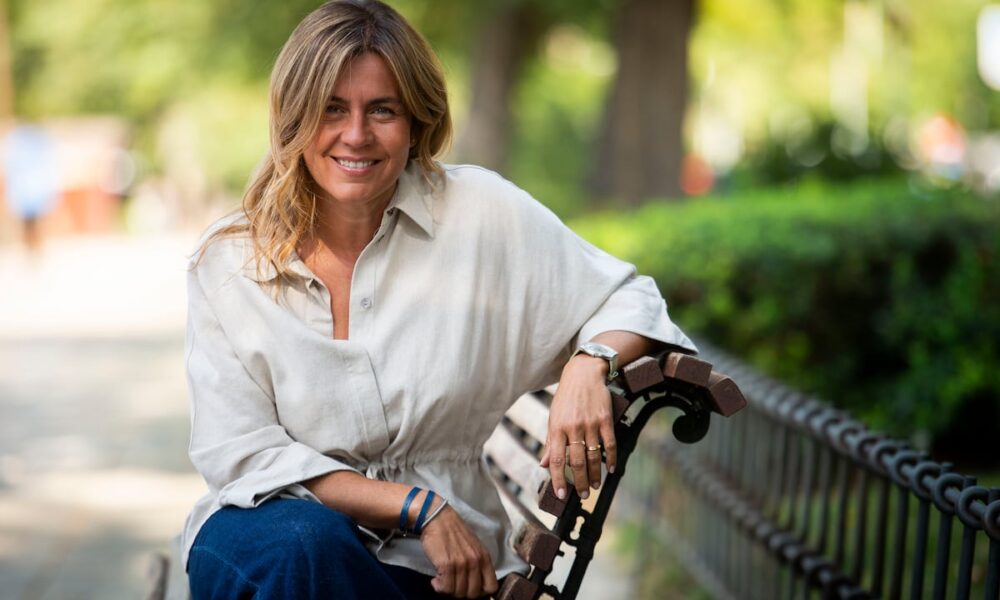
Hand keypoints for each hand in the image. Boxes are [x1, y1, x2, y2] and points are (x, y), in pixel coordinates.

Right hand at [420, 504, 498, 597]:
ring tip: (443, 580)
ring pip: (458, 592)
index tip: (469, 588)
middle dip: (461, 593)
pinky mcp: (446, 564)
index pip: (491, 587)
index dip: (481, 592)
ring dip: (448, 590)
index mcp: (484, 557)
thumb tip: (475, 584)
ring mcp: (461, 563)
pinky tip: (436, 580)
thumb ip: (477, 563)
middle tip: (453, 585)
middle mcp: (475, 561)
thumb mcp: (473, 546)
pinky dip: (439, 587)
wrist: (437, 518)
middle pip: (473, 593)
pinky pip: (445, 588)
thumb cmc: (453, 532)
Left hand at [541, 354, 617, 499]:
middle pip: (577, 462)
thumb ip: (550, 442)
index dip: (558, 479)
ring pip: (594, 456)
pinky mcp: (606, 419)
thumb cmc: (566, 398)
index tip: (561, 494)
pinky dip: (611, 458)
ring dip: (595, 475)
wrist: (584, 373)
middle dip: (579, 482)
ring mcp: (591, 423)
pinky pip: (610, 444)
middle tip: (582, 495)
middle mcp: (573, 427)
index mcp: (557, 428)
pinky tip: (611, 469)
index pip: (557, 460)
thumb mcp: (553, 417)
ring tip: (595, 486)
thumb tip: (544, 465)